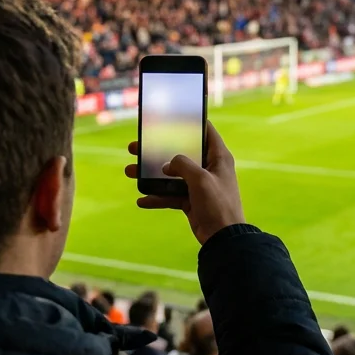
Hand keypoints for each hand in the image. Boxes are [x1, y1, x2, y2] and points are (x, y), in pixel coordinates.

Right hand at [125, 122, 244, 244]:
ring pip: (171, 175)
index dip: (190, 121)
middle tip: (137, 146)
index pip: (205, 131)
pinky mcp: (191, 201)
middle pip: (180, 153)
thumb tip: (167, 164)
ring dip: (151, 175)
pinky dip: (157, 197)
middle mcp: (209, 168)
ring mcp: (199, 185)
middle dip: (158, 150)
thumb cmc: (218, 204)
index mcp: (218, 157)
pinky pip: (170, 196)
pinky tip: (142, 200)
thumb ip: (182, 165)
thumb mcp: (200, 179)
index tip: (171, 116)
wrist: (223, 238)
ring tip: (130, 172)